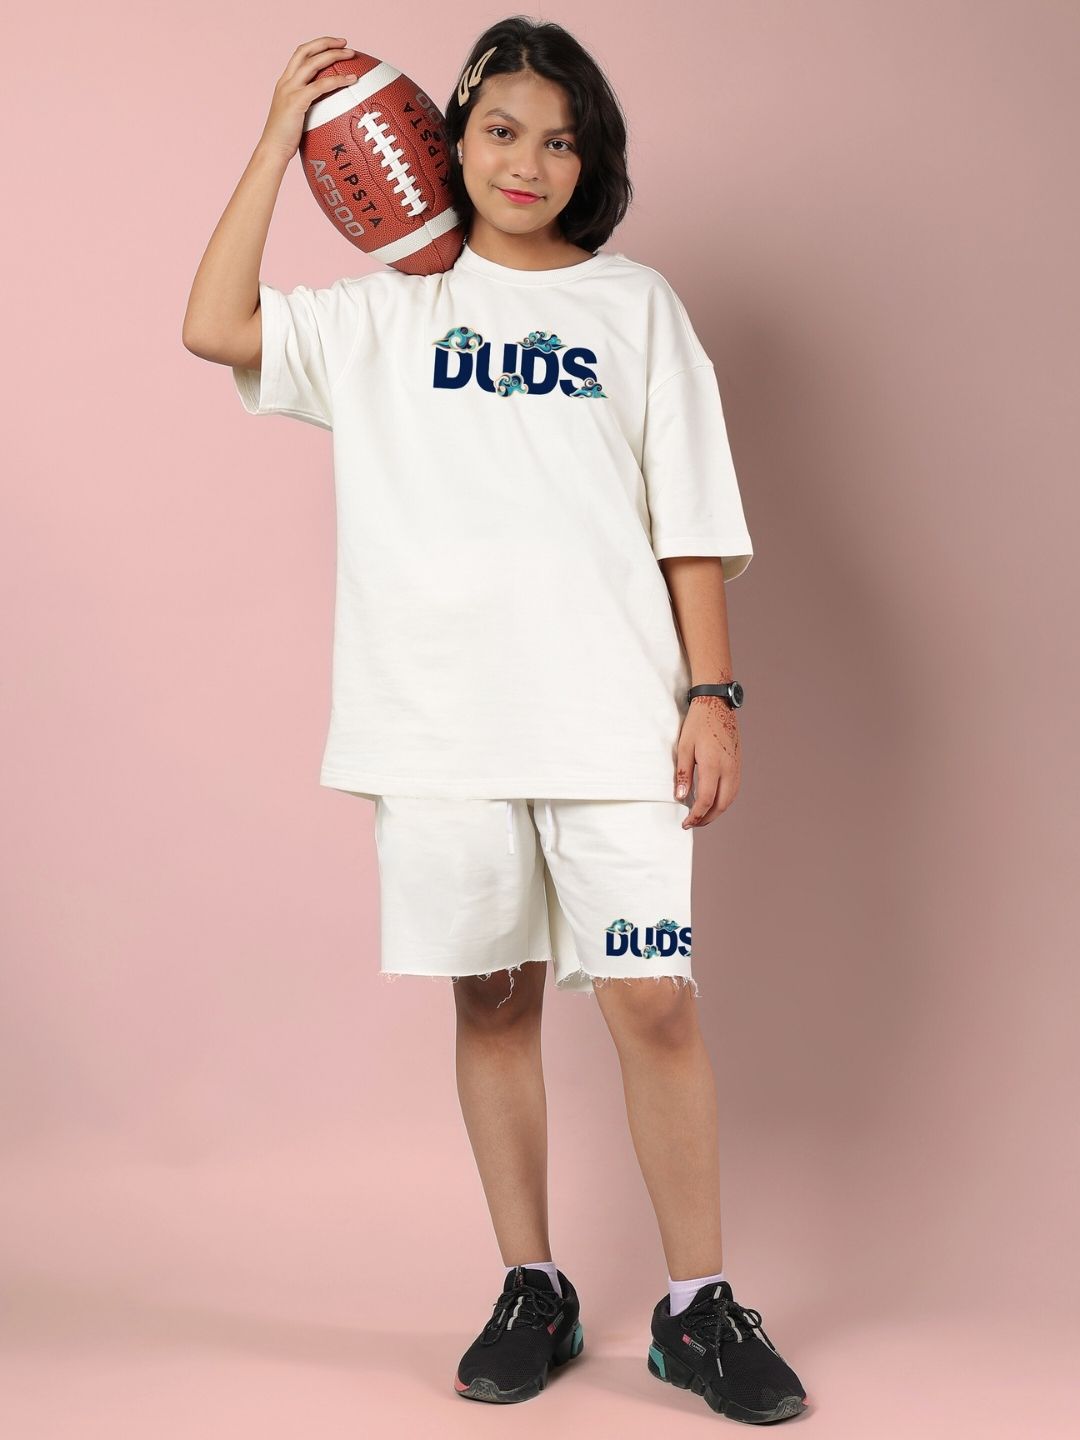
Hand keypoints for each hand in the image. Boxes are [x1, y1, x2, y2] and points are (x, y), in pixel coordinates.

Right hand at [257, 36, 359, 160]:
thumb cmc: (286, 141)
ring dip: (334, 54)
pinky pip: (321, 85)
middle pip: (306, 50)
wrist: (272, 150)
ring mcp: (290, 89)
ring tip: (352, 55)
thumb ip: (308, 108)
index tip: (333, 44)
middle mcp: (286, 81)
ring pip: (314, 62)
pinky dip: (338, 79)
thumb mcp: (296, 118)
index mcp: (285, 83)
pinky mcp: (296, 101)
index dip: (316, 46)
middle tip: (345, 43)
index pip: (300, 55)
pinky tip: (352, 79)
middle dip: (326, 42)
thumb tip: (329, 112)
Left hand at [674, 697, 741, 827]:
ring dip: (717, 811)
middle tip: (693, 823)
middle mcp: (728, 769)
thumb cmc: (698, 723)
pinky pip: (734, 789)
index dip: (695, 816)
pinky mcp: (738, 764)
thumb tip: (680, 797)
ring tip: (702, 816)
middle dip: (707, 818)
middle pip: (721, 805)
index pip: (705, 800)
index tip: (686, 823)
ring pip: (730, 799)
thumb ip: (682, 774)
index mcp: (713, 765)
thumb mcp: (684, 747)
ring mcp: (736, 767)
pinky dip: (724, 801)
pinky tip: (713, 801)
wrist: (717, 704)